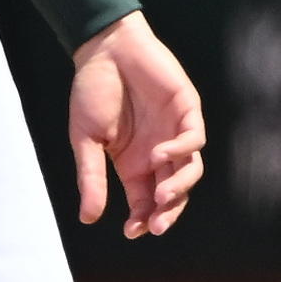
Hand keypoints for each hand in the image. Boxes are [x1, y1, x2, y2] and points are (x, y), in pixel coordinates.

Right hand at [70, 9, 204, 239]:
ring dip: (179, 187)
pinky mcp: (187, 111)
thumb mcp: (86, 140)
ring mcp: (175, 132)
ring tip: (162, 194)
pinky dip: (182, 151)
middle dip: (168, 212)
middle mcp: (158, 153)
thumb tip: (88, 218)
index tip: (132, 231)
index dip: (143, 219)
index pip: (146, 200)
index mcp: (133, 163)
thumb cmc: (92, 91)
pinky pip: (194, 139)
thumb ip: (91, 177)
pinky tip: (160, 154)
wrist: (105, 50)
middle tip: (157, 225)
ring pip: (190, 170)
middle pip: (173, 192)